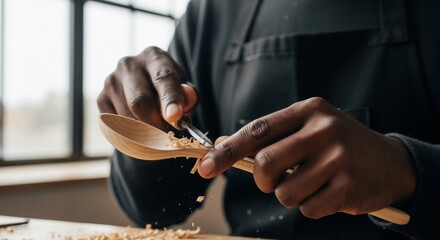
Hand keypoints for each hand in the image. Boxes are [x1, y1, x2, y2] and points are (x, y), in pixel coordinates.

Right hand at [97, 46, 196, 130]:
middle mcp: (128, 64)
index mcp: (154, 57)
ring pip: (126, 117)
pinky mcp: (101, 98)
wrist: (146, 86)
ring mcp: (111, 81)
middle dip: (155, 123)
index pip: (163, 78)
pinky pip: (114, 124)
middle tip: (167, 135)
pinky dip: (129, 133)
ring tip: (156, 130)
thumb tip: (188, 98)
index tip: (174, 116)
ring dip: (144, 131)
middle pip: (139, 101)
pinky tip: (140, 128)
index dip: (170, 99)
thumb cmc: (170, 88)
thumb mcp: (185, 88)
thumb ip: (189, 95)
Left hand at [199, 97, 415, 217]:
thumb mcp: (308, 129)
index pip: (257, 131)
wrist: (390, 162)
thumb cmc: (337, 145)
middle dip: (264, 180)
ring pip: (285, 192)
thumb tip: (224, 146)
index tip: (204, 168)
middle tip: (277, 179)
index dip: (227, 151)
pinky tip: (330, 193)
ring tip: (312, 183)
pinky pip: (308, 209)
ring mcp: (339, 158)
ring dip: (291, 194)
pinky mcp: (350, 186)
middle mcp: (323, 129)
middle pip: (265, 163)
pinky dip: (312, 207)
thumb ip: (271, 138)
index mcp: (308, 110)